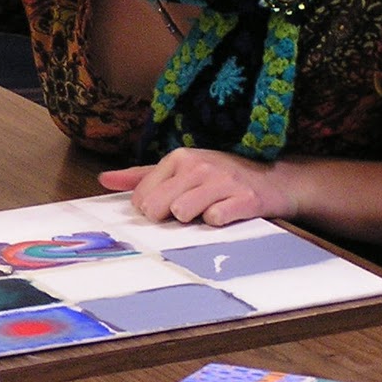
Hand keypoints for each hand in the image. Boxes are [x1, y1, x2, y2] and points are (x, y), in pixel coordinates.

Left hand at [99, 148, 298, 226]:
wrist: (277, 180)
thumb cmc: (221, 177)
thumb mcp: (182, 169)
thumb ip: (141, 176)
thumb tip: (104, 179)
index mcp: (179, 158)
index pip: (141, 196)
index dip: (152, 210)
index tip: (170, 206)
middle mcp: (198, 165)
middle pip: (157, 207)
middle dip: (168, 217)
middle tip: (189, 212)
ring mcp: (222, 181)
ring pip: (183, 213)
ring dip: (193, 221)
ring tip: (208, 211)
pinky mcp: (244, 199)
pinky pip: (215, 220)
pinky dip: (218, 223)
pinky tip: (227, 214)